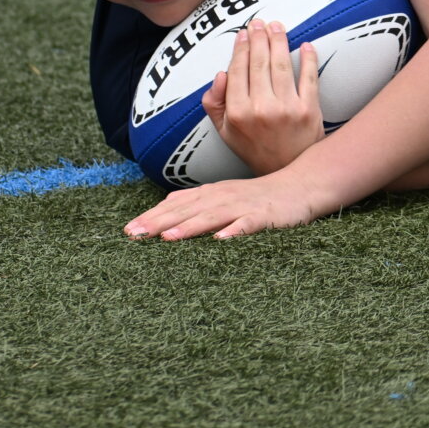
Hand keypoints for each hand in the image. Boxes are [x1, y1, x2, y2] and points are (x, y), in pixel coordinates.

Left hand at [125, 170, 322, 240]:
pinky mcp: (265, 216)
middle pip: (186, 210)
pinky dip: (235, 231)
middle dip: (159, 222)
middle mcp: (222, 197)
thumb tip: (164, 208)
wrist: (300, 186)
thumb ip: (196, 202)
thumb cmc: (259, 196)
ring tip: (167, 238)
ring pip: (212, 216)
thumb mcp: (223, 195)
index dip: (151, 217)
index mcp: (211, 194)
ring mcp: (243, 206)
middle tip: (134, 235)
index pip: (175, 205)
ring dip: (189, 226)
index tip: (128, 231)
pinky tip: (221, 241)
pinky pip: (248, 225)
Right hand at [201, 20, 323, 175]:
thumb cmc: (255, 147)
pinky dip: (308, 59)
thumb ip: (215, 103)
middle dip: (259, 38)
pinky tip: (305, 45)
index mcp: (238, 113)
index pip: (238, 71)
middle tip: (260, 22)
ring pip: (281, 65)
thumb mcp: (225, 131)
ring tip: (278, 26)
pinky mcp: (310, 110)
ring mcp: (287, 109)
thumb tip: (221, 74)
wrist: (288, 172)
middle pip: (259, 63)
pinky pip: (309, 78)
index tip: (243, 33)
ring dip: (279, 41)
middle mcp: (261, 109)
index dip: (240, 48)